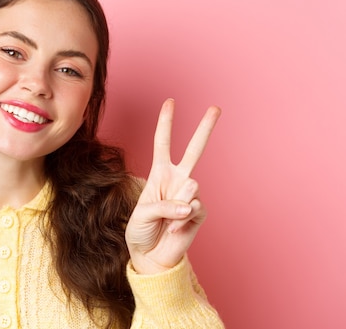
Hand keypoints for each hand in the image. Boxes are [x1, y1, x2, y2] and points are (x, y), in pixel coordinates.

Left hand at [125, 98, 220, 273]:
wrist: (151, 256)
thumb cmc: (141, 231)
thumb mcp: (142, 215)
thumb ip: (164, 206)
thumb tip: (189, 203)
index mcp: (160, 173)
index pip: (163, 143)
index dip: (166, 123)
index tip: (170, 102)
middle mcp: (177, 179)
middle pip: (194, 149)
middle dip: (205, 128)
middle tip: (216, 107)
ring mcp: (190, 195)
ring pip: (191, 185)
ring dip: (176, 204)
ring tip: (168, 219)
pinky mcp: (200, 212)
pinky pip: (194, 208)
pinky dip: (182, 220)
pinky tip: (176, 228)